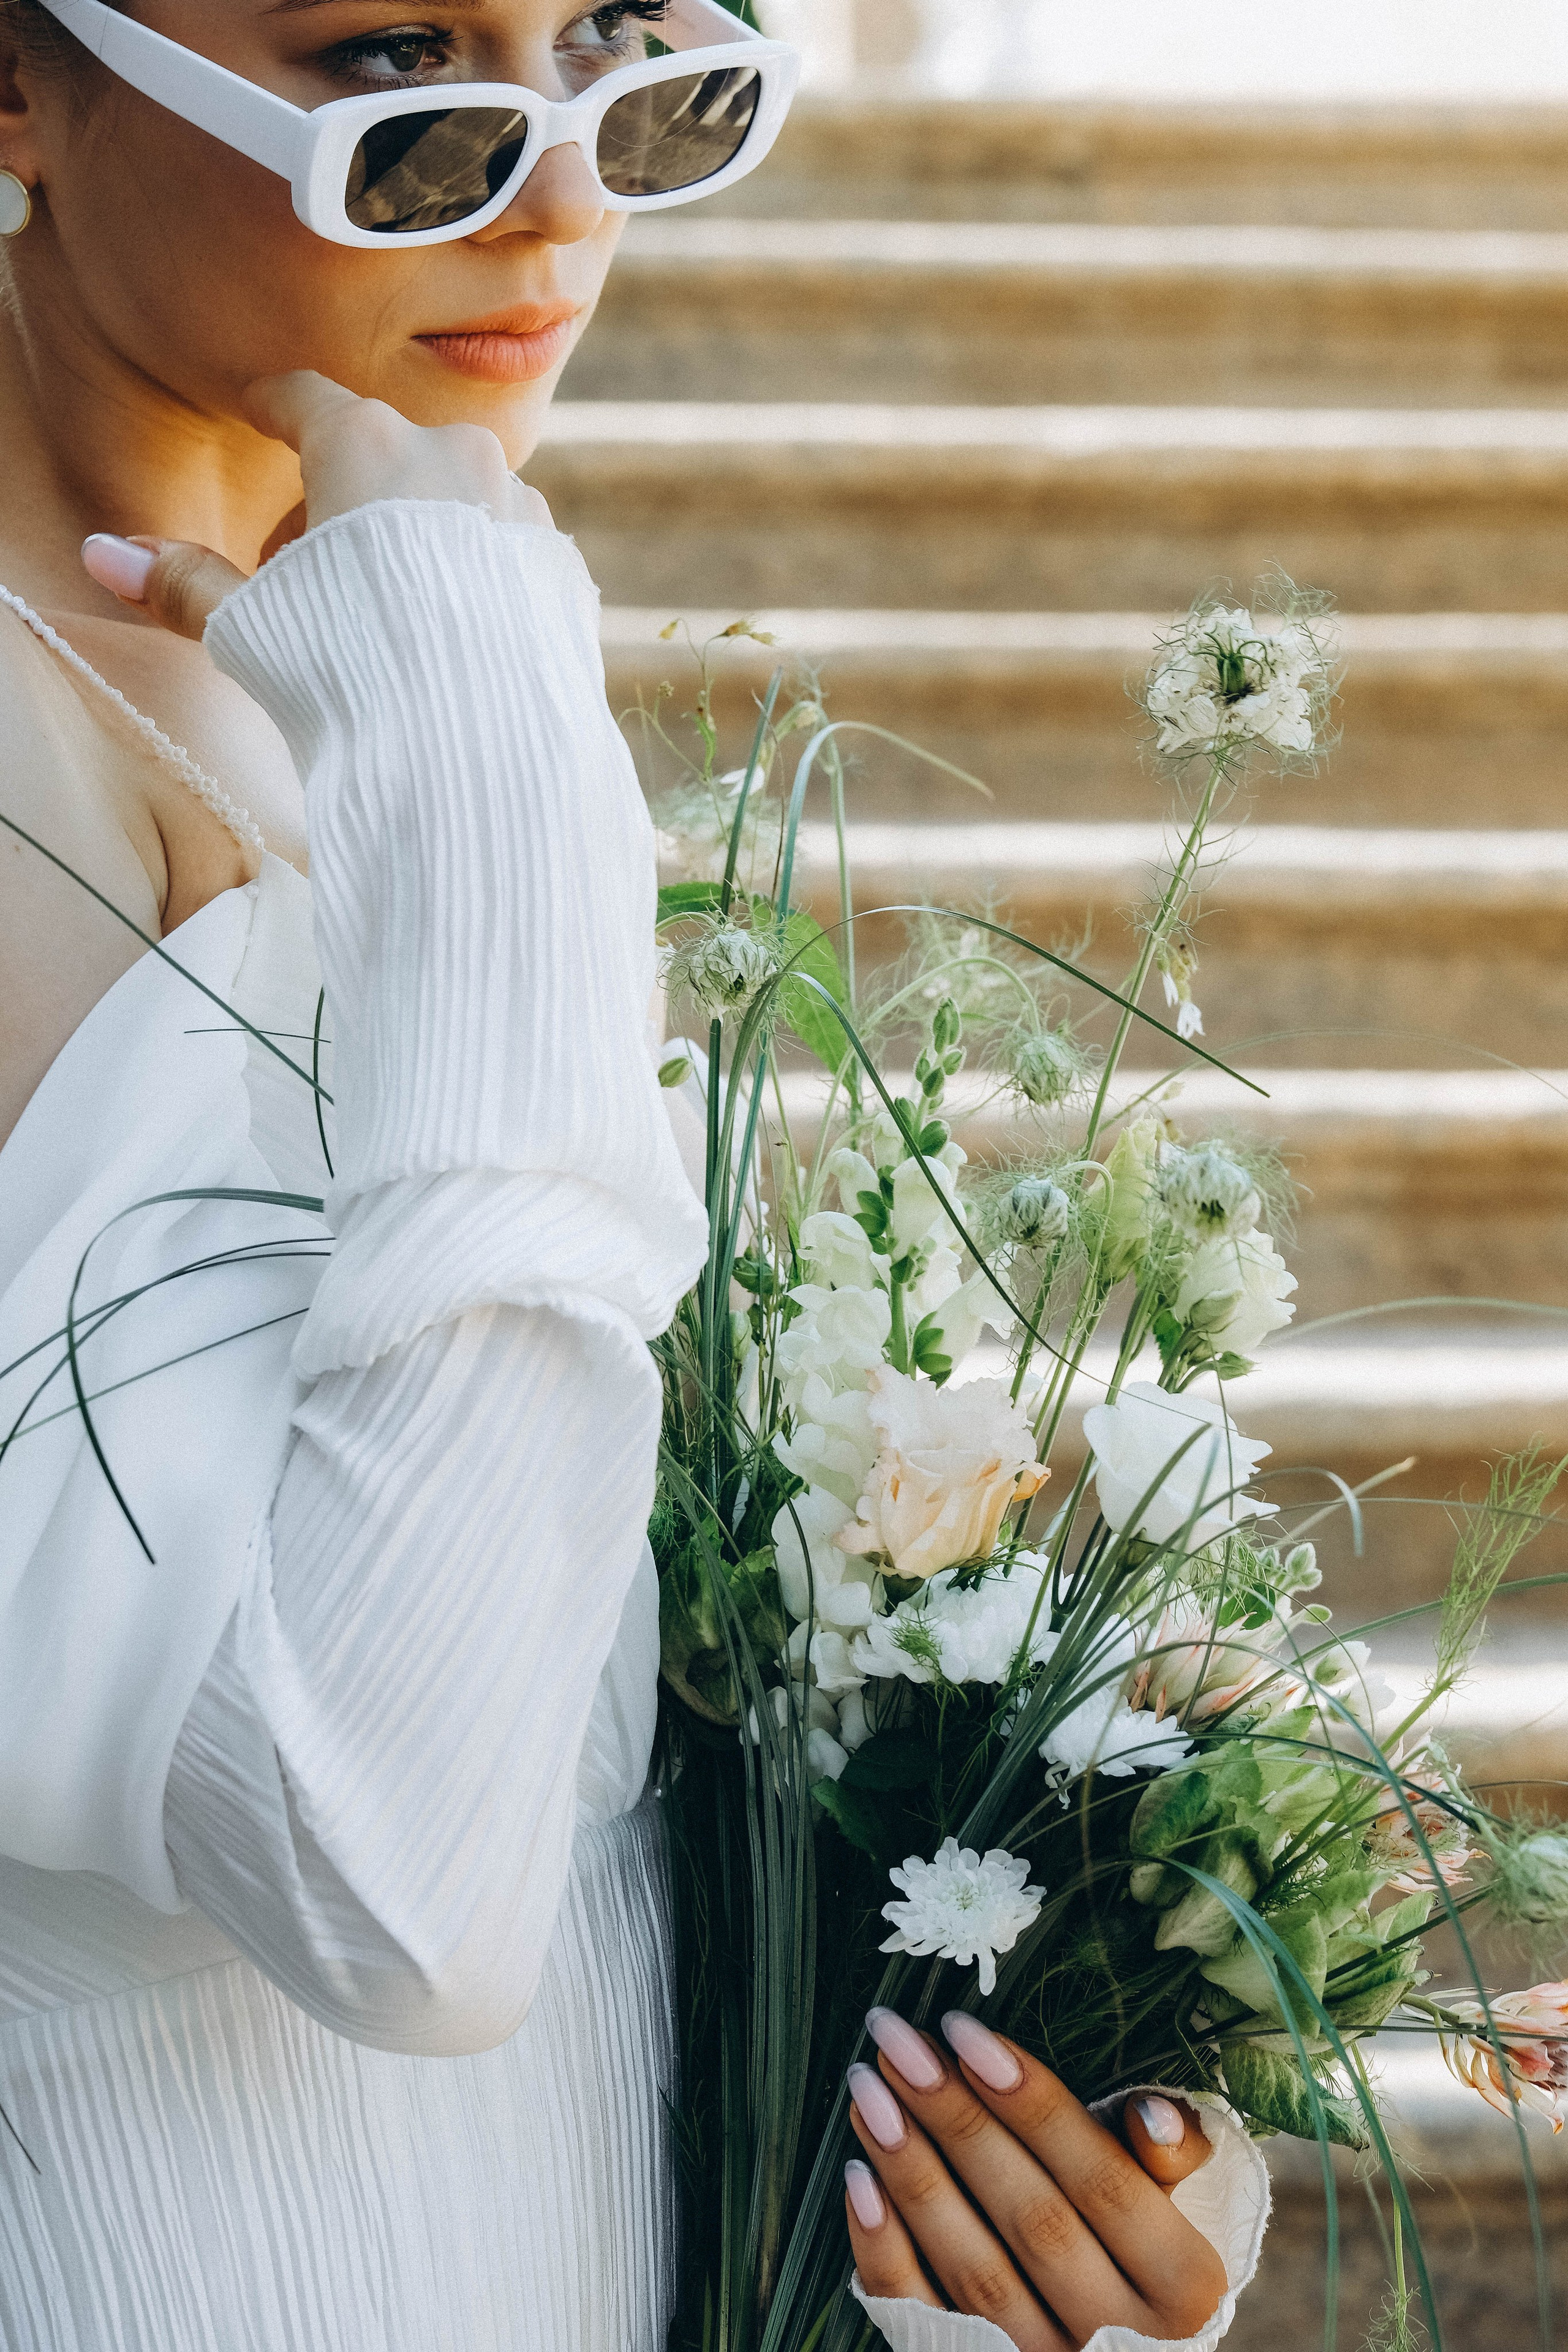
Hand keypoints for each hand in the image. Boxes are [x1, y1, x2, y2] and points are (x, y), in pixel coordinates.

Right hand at [80, 370, 552, 641]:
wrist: (480, 752)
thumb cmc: (353, 677)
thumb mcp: (251, 628)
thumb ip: (185, 583)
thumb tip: (106, 555)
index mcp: (366, 444)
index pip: (303, 398)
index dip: (275, 409)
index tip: (265, 414)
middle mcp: (453, 454)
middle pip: (380, 456)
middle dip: (342, 506)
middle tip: (312, 582)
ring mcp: (519, 507)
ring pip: (450, 502)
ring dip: (414, 539)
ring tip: (386, 619)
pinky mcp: (562, 567)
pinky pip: (503, 552)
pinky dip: (473, 577)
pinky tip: (452, 640)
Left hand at [845, 2009, 1227, 2348]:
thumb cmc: (1142, 2252)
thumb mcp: (1177, 2204)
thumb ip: (1173, 2156)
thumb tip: (1151, 2113)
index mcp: (1183, 2286)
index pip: (1105, 2181)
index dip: (1036, 2106)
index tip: (965, 2032)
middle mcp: (1119, 2338)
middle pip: (1033, 2219)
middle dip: (958, 2120)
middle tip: (898, 2043)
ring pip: (975, 2269)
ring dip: (913, 2172)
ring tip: (868, 2090)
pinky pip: (923, 2317)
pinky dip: (886, 2251)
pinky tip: (860, 2181)